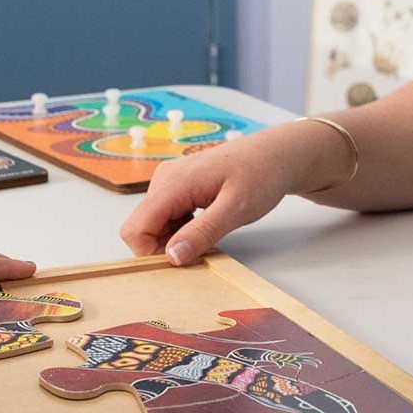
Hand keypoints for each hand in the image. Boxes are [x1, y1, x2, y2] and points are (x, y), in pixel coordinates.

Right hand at [120, 121, 340, 264]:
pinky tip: (205, 224)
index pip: (135, 228)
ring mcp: (170, 181)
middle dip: (162, 247)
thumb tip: (172, 257)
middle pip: (141, 227)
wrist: (277, 153)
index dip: (151, 252)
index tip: (183, 259)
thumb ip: (202, 233)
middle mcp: (164, 179)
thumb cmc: (261, 174)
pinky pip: (165, 215)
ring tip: (209, 233)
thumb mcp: (236, 209)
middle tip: (200, 249)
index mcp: (173, 183)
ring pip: (152, 223)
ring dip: (173, 238)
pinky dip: (180, 228)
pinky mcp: (178, 185)